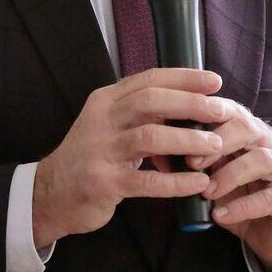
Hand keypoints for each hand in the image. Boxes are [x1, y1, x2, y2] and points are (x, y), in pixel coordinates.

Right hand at [32, 68, 226, 248]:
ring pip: (149, 137)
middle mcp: (102, 120)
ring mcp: (100, 151)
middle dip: (190, 104)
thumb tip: (189, 103)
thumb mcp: (109, 125)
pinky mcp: (103, 182)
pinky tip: (198, 183)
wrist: (50, 193)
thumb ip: (140, 113)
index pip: (148, 80)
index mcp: (105, 100)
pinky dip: (176, 182)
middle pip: (150, 102)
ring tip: (215, 146)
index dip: (183, 78)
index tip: (214, 81)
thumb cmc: (91, 156)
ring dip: (187, 141)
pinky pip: (146, 180)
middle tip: (221, 110)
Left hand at [189, 100, 271, 271]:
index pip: (230, 110)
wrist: (271, 236)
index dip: (205, 116)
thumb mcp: (211, 179)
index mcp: (251, 133)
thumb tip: (157, 151)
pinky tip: (220, 215)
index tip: (177, 128)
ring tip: (206, 192)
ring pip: (262, 160)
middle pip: (249, 127)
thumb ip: (191, 164)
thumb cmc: (237, 199)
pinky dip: (243, 206)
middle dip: (217, 141)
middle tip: (191, 162)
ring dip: (230, 174)